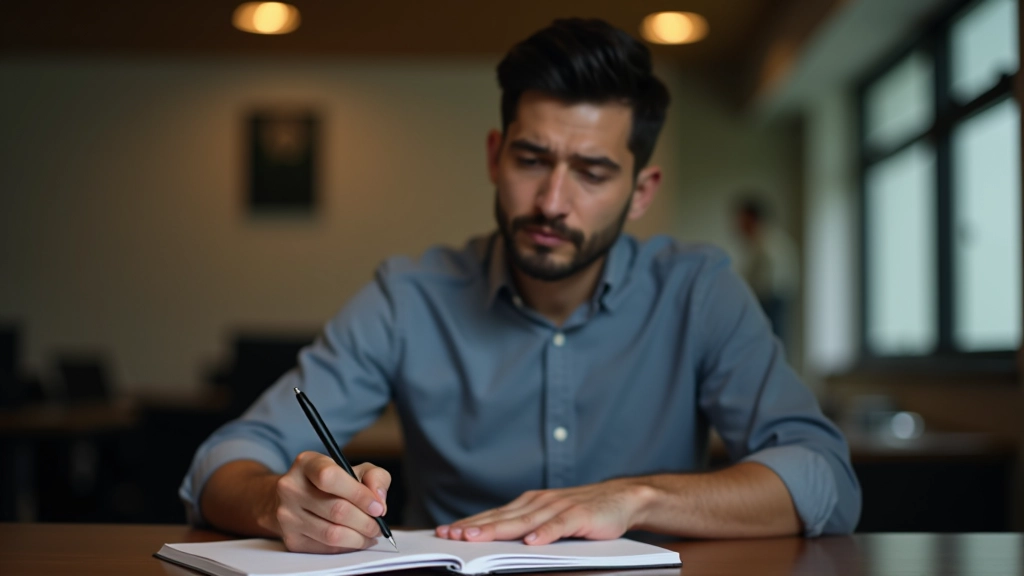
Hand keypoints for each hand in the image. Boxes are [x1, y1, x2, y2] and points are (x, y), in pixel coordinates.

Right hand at [273, 451, 390, 552]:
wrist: (295, 499)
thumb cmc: (331, 483)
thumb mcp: (355, 469)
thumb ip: (374, 477)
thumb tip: (379, 500)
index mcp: (306, 463)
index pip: (330, 477)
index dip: (359, 494)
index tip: (378, 507)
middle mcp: (291, 488)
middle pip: (336, 510)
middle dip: (366, 522)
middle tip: (379, 526)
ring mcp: (287, 516)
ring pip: (332, 534)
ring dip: (359, 538)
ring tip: (371, 534)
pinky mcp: (291, 539)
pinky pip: (326, 548)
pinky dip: (347, 547)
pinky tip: (356, 539)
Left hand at [435, 479, 655, 545]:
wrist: (623, 498)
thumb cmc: (584, 512)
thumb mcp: (550, 517)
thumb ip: (527, 526)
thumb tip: (496, 539)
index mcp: (529, 504)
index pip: (494, 515)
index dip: (470, 523)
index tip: (446, 532)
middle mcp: (539, 503)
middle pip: (502, 518)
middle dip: (474, 527)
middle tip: (450, 535)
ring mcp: (558, 508)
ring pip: (523, 522)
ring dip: (498, 529)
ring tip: (476, 538)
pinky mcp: (579, 516)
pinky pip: (558, 526)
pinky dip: (544, 534)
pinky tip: (530, 542)